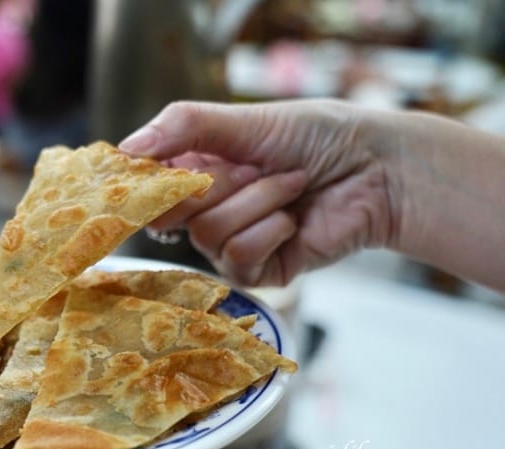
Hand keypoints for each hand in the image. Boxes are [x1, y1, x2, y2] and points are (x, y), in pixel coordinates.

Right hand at [120, 100, 398, 286]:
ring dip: (258, 203)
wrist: (379, 171)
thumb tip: (126, 150)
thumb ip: (183, 127)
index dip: (149, 184)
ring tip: (291, 186)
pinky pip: (237, 258)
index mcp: (197, 170)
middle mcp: (207, 209)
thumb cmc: (317, 136)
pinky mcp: (257, 271)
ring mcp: (230, 243)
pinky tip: (294, 219)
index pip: (148, 186)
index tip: (154, 175)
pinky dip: (270, 231)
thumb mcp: (245, 120)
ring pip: (208, 235)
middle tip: (258, 166)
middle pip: (172, 214)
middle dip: (220, 184)